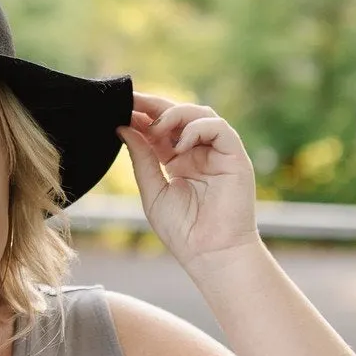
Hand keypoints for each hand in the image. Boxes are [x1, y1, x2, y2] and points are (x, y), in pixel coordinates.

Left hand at [117, 93, 259, 270]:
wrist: (210, 254)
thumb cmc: (184, 231)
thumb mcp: (153, 191)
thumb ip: (141, 159)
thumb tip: (124, 128)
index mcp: (178, 161)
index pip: (160, 129)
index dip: (142, 116)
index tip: (120, 106)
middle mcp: (199, 152)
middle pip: (178, 115)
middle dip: (154, 106)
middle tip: (132, 101)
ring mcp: (218, 152)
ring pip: (200, 114)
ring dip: (174, 115)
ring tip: (155, 129)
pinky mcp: (235, 156)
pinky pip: (218, 127)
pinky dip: (197, 129)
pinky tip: (180, 145)